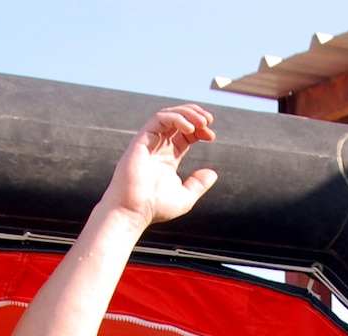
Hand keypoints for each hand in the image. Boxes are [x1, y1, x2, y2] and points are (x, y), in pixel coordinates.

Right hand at [104, 104, 217, 225]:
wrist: (133, 211)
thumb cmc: (155, 207)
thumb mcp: (185, 197)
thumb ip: (198, 184)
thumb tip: (213, 173)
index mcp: (168, 157)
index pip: (185, 134)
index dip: (199, 130)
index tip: (211, 136)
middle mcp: (158, 147)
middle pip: (177, 120)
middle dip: (194, 115)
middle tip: (209, 119)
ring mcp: (149, 142)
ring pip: (168, 115)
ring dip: (187, 113)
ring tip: (202, 121)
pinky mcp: (141, 141)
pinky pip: (159, 119)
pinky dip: (176, 118)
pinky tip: (189, 128)